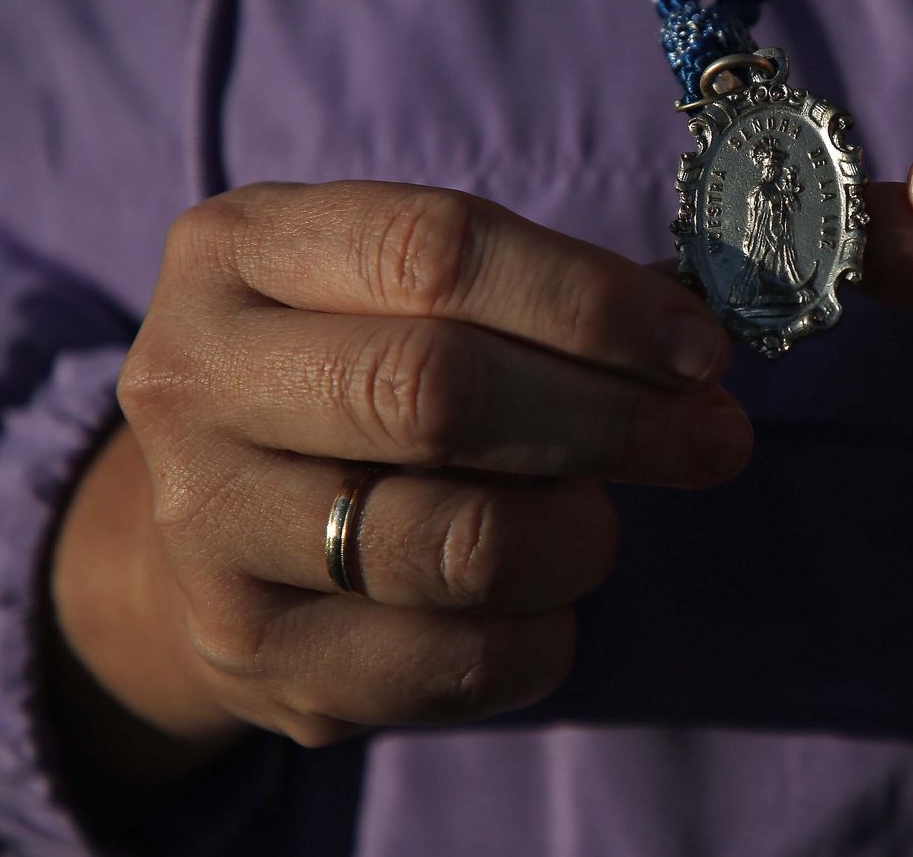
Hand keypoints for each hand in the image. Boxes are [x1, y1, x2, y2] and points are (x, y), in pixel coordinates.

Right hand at [53, 181, 750, 765]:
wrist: (206, 524)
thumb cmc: (350, 377)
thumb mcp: (396, 293)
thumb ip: (534, 298)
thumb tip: (694, 339)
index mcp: (241, 252)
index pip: (436, 251)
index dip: (592, 303)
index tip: (700, 349)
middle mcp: (196, 381)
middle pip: (438, 391)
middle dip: (613, 417)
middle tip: (716, 438)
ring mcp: (209, 527)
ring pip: (455, 543)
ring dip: (579, 535)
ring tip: (599, 524)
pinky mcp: (251, 652)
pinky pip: (454, 660)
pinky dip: (544, 633)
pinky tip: (548, 602)